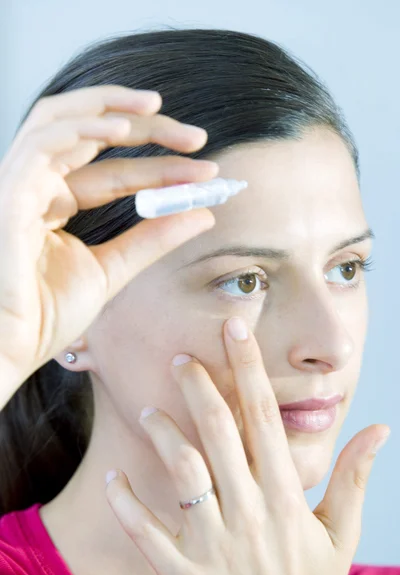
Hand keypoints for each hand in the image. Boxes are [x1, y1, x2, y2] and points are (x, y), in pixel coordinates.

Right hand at [0, 85, 217, 404]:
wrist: (12, 347)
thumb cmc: (47, 314)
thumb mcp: (112, 270)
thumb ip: (153, 240)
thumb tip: (203, 215)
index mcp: (56, 201)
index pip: (115, 172)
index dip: (162, 169)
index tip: (207, 175)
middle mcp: (38, 184)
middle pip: (92, 135)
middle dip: (145, 128)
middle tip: (196, 137)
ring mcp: (20, 182)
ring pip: (61, 120)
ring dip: (111, 107)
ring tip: (159, 110)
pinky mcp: (9, 190)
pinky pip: (43, 142)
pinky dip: (83, 127)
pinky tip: (122, 129)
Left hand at [105, 316, 389, 574]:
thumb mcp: (341, 535)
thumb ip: (354, 478)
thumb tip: (379, 428)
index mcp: (286, 499)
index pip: (265, 418)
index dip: (250, 368)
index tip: (236, 331)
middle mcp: (249, 514)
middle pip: (219, 434)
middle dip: (199, 388)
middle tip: (181, 359)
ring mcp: (213, 545)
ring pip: (183, 473)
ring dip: (163, 435)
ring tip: (148, 412)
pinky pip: (146, 533)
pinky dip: (126, 504)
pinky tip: (112, 478)